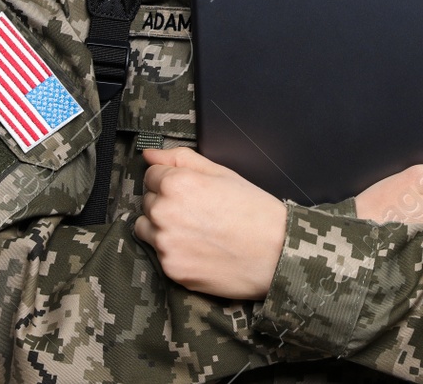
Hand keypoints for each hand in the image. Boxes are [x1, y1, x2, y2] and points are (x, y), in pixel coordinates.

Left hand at [133, 146, 287, 299]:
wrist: (276, 253)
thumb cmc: (253, 210)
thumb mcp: (222, 173)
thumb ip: (180, 159)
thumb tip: (149, 153)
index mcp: (177, 183)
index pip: (150, 175)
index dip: (171, 180)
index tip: (189, 191)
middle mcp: (164, 212)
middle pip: (147, 201)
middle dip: (165, 203)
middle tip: (197, 212)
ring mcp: (165, 243)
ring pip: (146, 228)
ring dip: (162, 227)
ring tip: (194, 231)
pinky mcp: (171, 269)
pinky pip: (159, 254)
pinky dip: (173, 251)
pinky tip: (198, 249)